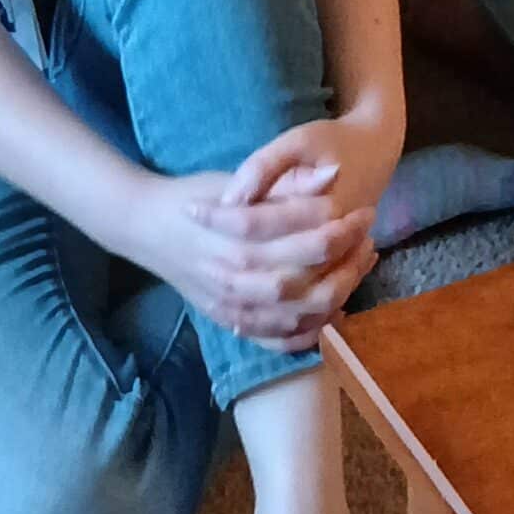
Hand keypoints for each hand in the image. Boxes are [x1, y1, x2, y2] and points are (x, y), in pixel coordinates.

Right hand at [122, 131, 377, 344]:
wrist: (146, 227)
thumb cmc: (195, 197)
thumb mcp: (236, 180)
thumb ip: (286, 183)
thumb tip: (334, 173)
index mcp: (239, 235)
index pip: (305, 234)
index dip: (341, 223)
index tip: (363, 210)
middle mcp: (236, 274)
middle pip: (306, 277)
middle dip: (346, 260)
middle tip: (367, 238)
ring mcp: (232, 303)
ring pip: (297, 312)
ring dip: (337, 293)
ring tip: (359, 267)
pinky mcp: (229, 320)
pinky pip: (276, 340)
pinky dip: (308, 334)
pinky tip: (334, 315)